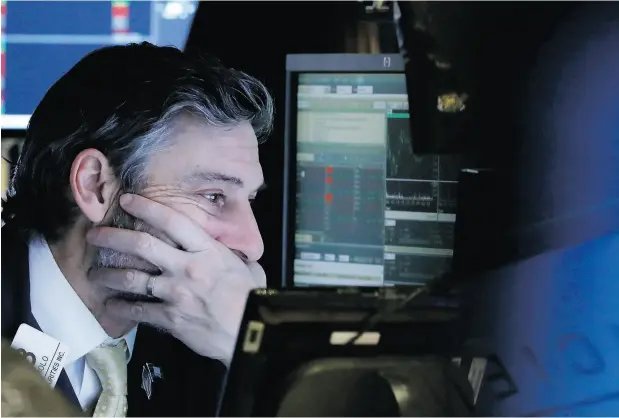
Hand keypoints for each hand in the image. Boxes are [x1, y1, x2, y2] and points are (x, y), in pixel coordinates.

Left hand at [86, 194, 265, 364]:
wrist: (251, 331)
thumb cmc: (252, 297)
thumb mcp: (247, 267)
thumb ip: (228, 255)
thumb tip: (222, 248)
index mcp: (207, 251)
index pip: (172, 221)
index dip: (146, 208)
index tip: (127, 200)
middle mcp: (187, 267)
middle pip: (143, 245)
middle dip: (114, 237)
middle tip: (96, 233)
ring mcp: (176, 293)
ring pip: (132, 277)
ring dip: (108, 273)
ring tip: (93, 272)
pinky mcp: (170, 318)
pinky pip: (137, 310)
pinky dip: (120, 307)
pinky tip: (110, 304)